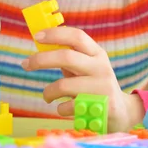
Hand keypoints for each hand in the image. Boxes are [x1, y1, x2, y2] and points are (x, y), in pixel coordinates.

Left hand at [21, 26, 143, 131]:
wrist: (122, 113)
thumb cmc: (94, 85)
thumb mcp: (86, 66)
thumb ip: (68, 56)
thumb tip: (40, 43)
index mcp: (97, 53)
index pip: (76, 36)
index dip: (55, 34)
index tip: (36, 36)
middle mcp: (101, 67)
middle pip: (66, 57)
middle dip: (40, 60)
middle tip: (25, 64)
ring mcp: (102, 87)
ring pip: (63, 85)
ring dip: (48, 91)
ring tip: (47, 96)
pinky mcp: (101, 107)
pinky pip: (68, 106)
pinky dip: (60, 108)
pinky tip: (64, 108)